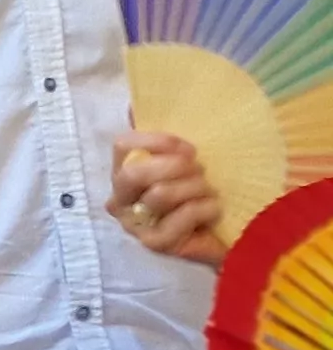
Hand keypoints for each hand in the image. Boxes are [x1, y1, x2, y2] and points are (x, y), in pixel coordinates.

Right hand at [110, 130, 226, 265]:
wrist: (229, 233)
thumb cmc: (204, 189)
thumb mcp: (186, 157)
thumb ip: (163, 138)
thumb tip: (134, 106)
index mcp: (124, 173)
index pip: (123, 146)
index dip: (157, 141)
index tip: (190, 148)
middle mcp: (121, 199)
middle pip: (133, 173)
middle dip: (174, 167)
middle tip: (201, 171)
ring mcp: (135, 224)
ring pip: (160, 194)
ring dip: (195, 187)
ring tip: (211, 191)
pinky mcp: (156, 242)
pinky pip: (183, 215)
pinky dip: (206, 207)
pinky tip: (215, 210)